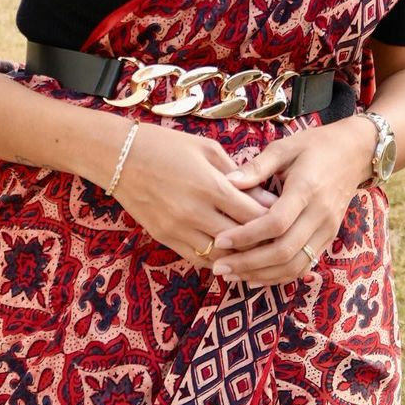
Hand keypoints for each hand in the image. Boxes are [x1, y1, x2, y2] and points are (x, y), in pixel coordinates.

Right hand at [110, 121, 277, 269]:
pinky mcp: (164, 238)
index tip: (286, 215)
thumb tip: (268, 199)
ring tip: (258, 249)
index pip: (252, 213)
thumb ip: (239, 176)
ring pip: (221, 256)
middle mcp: (194, 212)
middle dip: (262, 241)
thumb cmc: (166, 145)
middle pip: (240, 239)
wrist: (118, 156)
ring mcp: (177, 229)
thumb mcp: (207, 150)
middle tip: (278, 237)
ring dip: (240, 255)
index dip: (273, 218)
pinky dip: (218, 259)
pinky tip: (231, 254)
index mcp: (209, 185)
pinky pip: (198, 258)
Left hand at [208, 116, 376, 286]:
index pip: (276, 223)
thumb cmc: (315, 146)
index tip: (220, 240)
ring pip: (295, 265)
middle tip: (219, 267)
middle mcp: (320, 214)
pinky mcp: (329, 238)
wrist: (355, 153)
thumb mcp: (284, 147)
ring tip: (232, 275)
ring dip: (262, 275)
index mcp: (306, 189)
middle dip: (249, 263)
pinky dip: (279, 276)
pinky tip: (256, 276)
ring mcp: (327, 229)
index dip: (247, 236)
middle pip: (284, 251)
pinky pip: (304, 265)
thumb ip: (257, 166)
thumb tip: (228, 182)